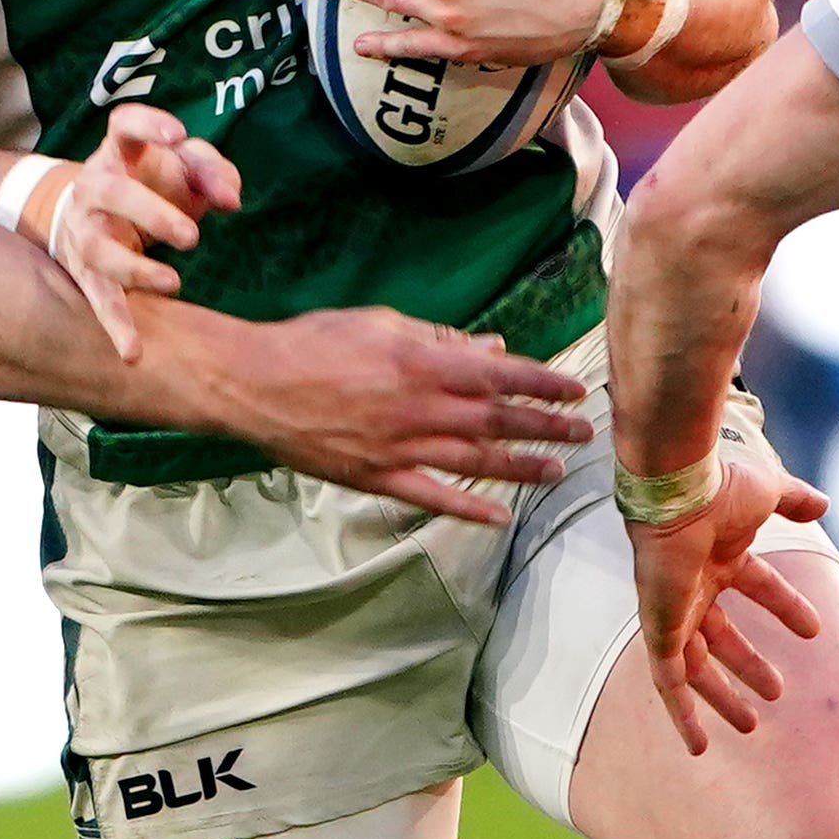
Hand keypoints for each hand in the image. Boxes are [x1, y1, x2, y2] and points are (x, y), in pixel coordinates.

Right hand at [43, 103, 238, 361]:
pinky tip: (134, 354)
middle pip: (111, 192)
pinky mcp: (85, 273)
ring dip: (134, 268)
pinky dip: (116, 326)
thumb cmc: (149, 184)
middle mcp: (93, 188)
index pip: (123, 124)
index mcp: (118, 152)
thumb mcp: (183, 168)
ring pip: (98, 249)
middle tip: (192, 236)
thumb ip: (212, 172)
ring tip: (173, 283)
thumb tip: (231, 200)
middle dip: (149, 212)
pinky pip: (99, 298)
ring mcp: (85, 231)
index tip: (177, 135)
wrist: (87, 216)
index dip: (147, 123)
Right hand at [203, 306, 590, 524]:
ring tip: (557, 470)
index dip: (543, 383)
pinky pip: (431, 496)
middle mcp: (420, 408)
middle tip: (583, 432)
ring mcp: (399, 447)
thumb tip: (492, 348)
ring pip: (475, 460)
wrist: (255, 383)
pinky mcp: (377, 477)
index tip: (574, 390)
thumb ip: (440, 338)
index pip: (501, 375)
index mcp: (423, 363)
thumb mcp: (381, 323)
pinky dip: (467, 507)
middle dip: (546, 426)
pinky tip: (499, 515)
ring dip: (521, 466)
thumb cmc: (313, 342)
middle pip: (498, 420)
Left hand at [630, 455, 835, 753]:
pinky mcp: (660, 633)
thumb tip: (824, 505)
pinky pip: (668, 683)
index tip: (814, 631)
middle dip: (747, 665)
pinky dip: (680, 714)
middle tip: (777, 691)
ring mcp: (674, 613)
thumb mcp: (768, 494)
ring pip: (697, 669)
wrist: (678, 494)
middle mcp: (693, 587)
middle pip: (722, 638)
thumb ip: (794, 500)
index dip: (785, 607)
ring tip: (752, 726)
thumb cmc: (719, 490)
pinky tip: (697, 744)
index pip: (757, 587)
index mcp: (718, 556)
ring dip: (722, 698)